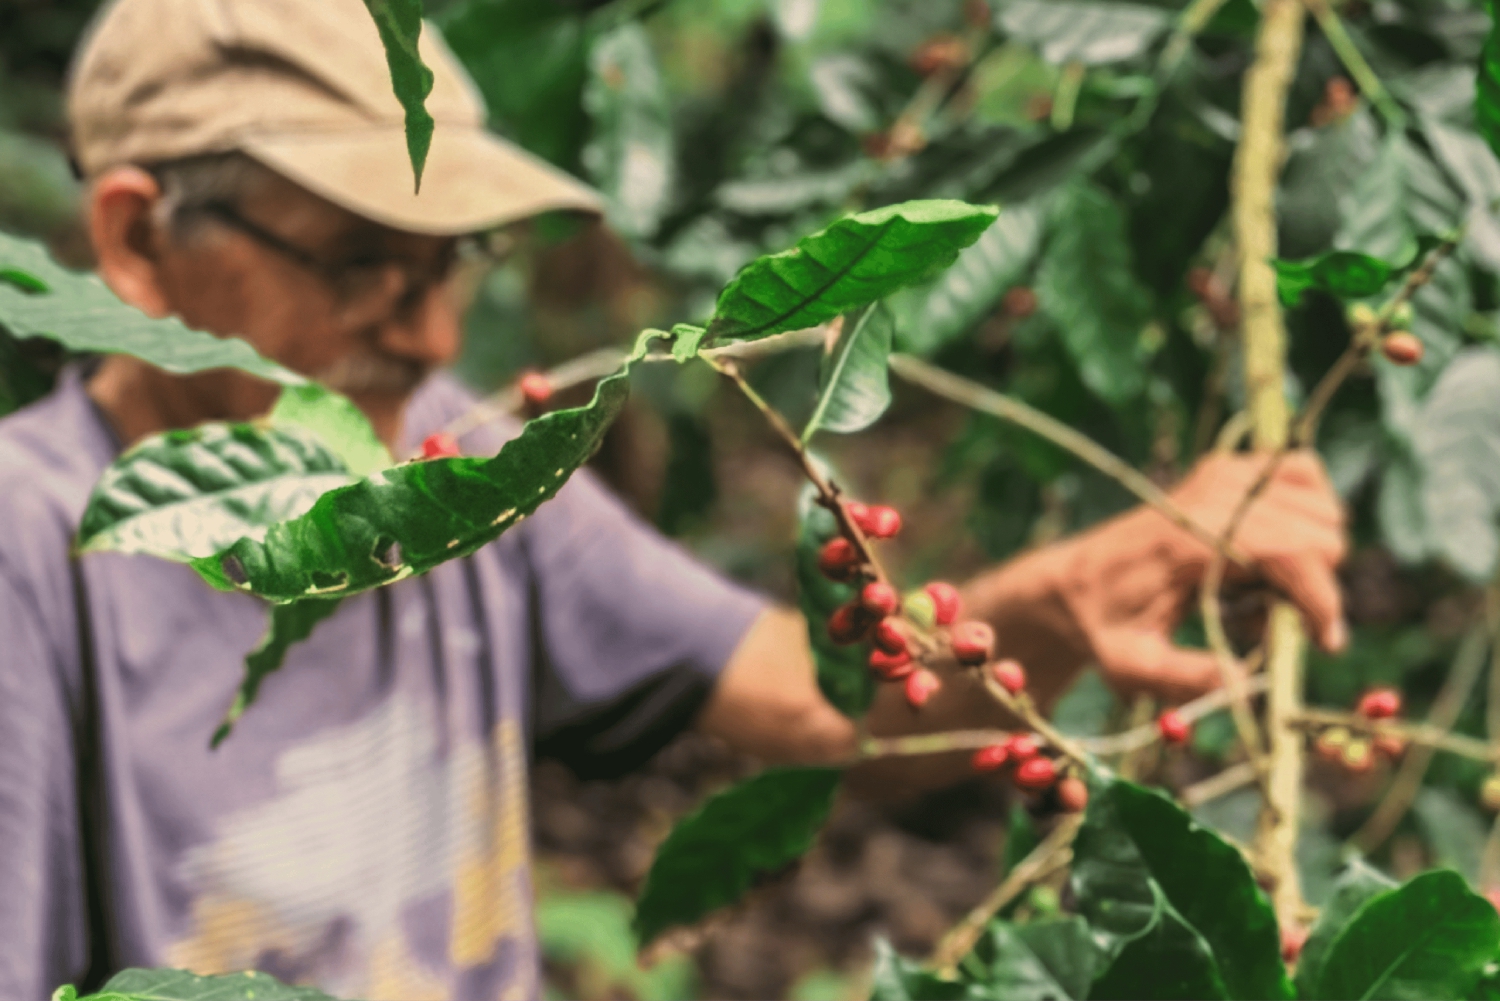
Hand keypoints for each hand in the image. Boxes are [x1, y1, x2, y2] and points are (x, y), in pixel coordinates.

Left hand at [1053, 450, 1346, 701]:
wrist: (1074, 584)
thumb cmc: (1104, 627)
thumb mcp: (1132, 666)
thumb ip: (1186, 677)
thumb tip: (1248, 682)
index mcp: (1187, 538)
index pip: (1287, 549)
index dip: (1319, 598)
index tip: (1324, 645)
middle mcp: (1210, 493)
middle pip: (1318, 532)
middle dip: (1311, 586)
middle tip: (1269, 620)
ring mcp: (1222, 473)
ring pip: (1322, 507)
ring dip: (1309, 556)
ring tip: (1259, 590)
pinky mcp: (1228, 468)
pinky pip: (1304, 476)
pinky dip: (1308, 514)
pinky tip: (1274, 552)